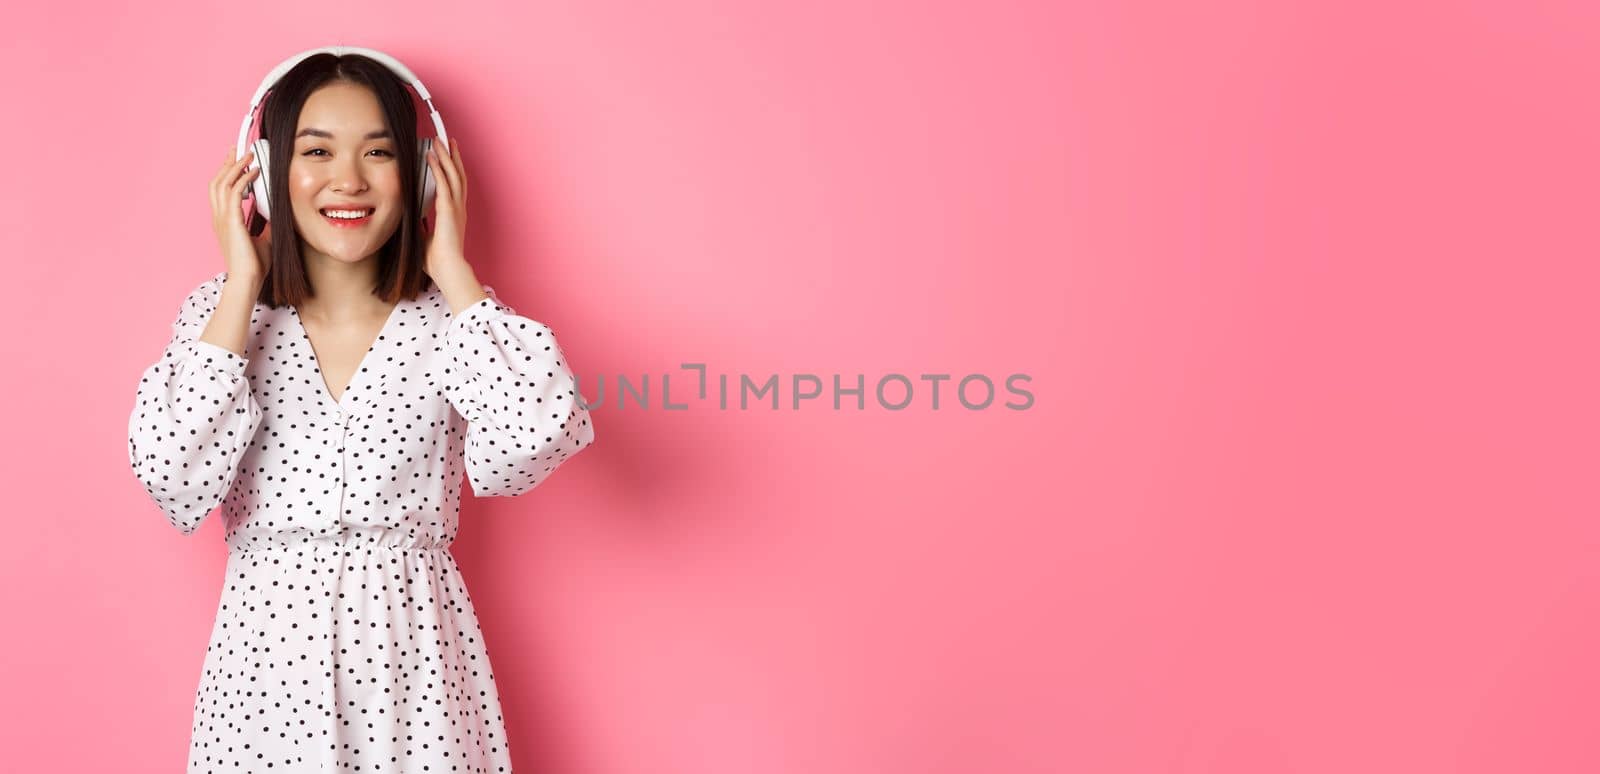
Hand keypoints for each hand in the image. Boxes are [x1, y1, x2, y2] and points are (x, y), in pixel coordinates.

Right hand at [211, 145, 271, 281]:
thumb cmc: (255, 265)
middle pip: (216, 181)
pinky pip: (234, 193)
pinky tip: (255, 171)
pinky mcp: (231, 221)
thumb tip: (278, 215)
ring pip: (222, 183)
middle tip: (238, 149)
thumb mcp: (264, 239)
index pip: (220, 189)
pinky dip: (243, 179)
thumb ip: (267, 225)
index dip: (227, 172)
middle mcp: (219, 217)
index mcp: (224, 220)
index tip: (237, 160)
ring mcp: (223, 219)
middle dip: (227, 163)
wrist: (248, 280)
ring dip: (235, 166)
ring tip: (249, 156)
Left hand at [423, 137, 468, 275]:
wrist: (447, 270)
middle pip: (458, 175)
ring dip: (446, 156)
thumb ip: (418, 225)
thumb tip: (407, 218)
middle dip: (452, 156)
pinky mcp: (449, 210)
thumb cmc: (437, 260)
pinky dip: (439, 169)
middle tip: (447, 140)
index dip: (452, 169)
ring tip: (440, 141)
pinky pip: (444, 184)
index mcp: (454, 214)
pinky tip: (432, 157)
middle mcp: (458, 207)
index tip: (447, 155)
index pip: (454, 185)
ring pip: (453, 175)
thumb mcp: (423, 237)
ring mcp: (456, 208)